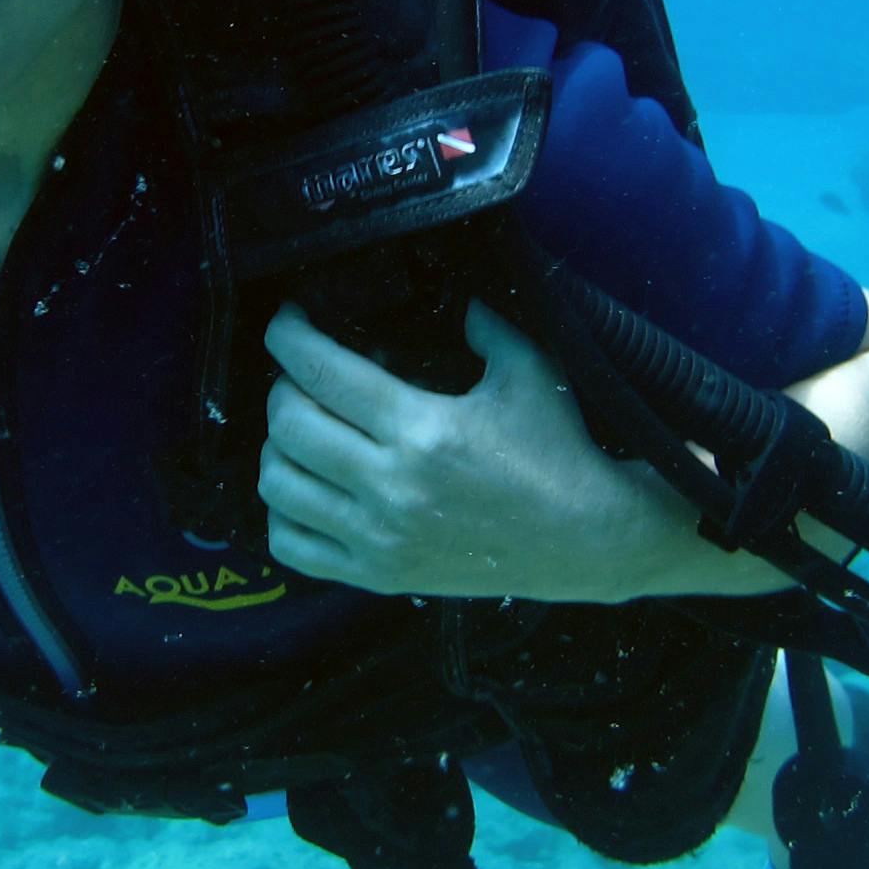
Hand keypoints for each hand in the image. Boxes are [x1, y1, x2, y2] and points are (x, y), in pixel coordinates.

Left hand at [259, 300, 706, 601]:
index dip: (288, 337)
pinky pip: (293, 548)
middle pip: (288, 426)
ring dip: (278, 449)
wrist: (589, 541)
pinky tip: (308, 491)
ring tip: (304, 432)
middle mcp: (391, 486)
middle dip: (282, 388)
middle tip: (301, 376)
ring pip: (279, 486)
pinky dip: (283, 516)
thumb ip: (486, 323)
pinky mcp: (380, 575)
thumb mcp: (530, 371)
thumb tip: (455, 293)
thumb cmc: (560, 454)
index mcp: (423, 428)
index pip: (321, 372)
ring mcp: (380, 537)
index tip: (288, 322)